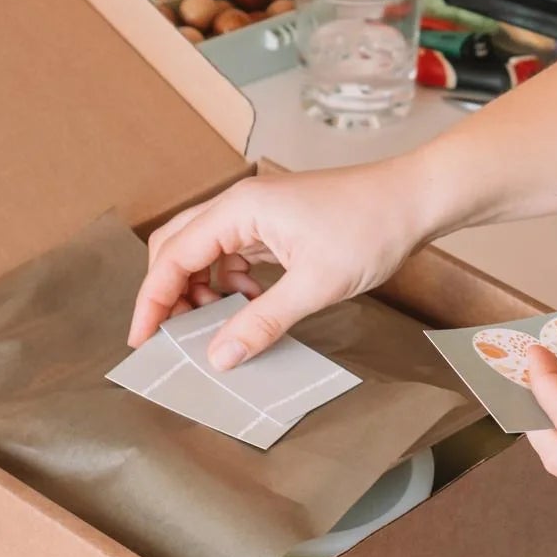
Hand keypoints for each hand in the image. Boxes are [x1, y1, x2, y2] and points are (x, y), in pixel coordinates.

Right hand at [127, 157, 438, 368]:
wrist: (415, 200)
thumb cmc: (371, 228)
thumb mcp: (315, 286)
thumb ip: (261, 323)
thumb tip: (219, 356)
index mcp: (239, 210)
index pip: (172, 256)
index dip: (152, 302)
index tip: (142, 341)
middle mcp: (240, 205)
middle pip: (178, 247)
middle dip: (168, 293)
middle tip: (171, 338)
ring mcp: (258, 212)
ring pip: (205, 251)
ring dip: (200, 289)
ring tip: (214, 327)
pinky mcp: (276, 222)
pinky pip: (234, 252)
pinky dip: (229, 281)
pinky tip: (248, 304)